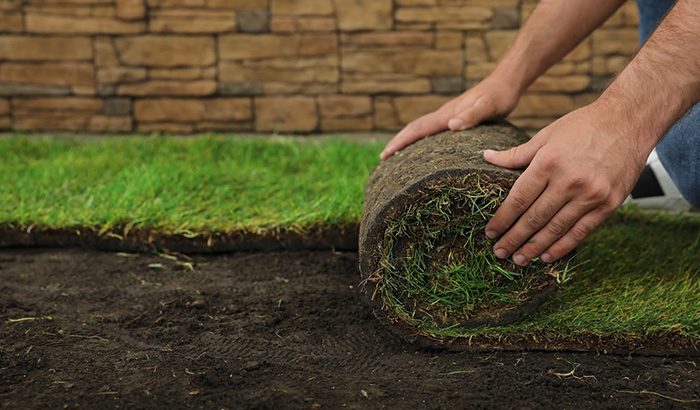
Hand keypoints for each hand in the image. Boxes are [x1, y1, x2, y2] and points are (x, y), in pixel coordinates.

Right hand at [380, 76, 521, 159]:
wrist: (506, 82)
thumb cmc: (499, 96)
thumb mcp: (489, 107)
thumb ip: (471, 116)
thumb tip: (451, 126)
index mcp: (447, 114)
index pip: (417, 129)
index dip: (400, 142)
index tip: (384, 155)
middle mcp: (444, 115)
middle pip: (414, 129)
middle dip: (397, 142)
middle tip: (383, 158)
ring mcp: (448, 116)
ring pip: (422, 130)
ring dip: (407, 141)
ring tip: (397, 156)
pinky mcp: (456, 119)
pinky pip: (432, 131)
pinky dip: (422, 140)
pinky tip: (425, 149)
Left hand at [483, 102, 651, 264]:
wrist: (629, 121)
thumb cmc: (584, 125)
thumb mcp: (546, 134)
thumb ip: (517, 154)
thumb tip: (486, 157)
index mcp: (548, 163)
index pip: (519, 199)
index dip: (502, 219)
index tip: (490, 232)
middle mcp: (568, 181)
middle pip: (534, 218)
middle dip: (513, 238)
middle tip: (499, 252)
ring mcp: (590, 195)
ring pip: (555, 229)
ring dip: (534, 247)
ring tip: (518, 259)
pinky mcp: (608, 204)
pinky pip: (581, 231)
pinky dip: (562, 246)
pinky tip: (547, 256)